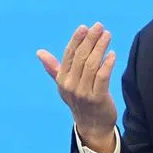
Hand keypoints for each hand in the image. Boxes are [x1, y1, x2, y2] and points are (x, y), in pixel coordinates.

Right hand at [37, 22, 117, 152]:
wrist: (92, 126)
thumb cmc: (79, 101)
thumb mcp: (64, 85)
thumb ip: (53, 67)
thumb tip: (39, 52)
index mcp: (62, 80)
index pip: (69, 55)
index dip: (76, 40)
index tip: (85, 27)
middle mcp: (70, 85)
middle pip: (81, 57)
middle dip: (90, 40)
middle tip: (99, 27)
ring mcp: (83, 93)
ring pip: (92, 65)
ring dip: (100, 47)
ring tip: (107, 35)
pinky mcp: (97, 98)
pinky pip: (102, 77)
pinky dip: (107, 64)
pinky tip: (112, 54)